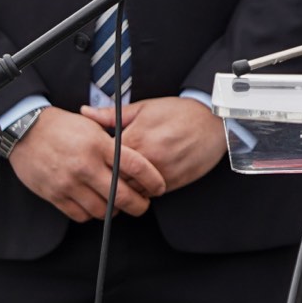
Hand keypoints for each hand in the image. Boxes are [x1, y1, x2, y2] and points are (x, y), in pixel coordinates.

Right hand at [6, 106, 165, 221]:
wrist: (27, 131)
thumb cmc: (63, 127)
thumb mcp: (93, 126)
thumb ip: (114, 143)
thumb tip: (137, 159)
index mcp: (99, 145)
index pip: (135, 166)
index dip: (152, 180)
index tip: (160, 187)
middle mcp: (85, 166)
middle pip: (121, 195)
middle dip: (138, 205)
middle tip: (143, 204)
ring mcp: (69, 183)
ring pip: (102, 210)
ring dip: (114, 211)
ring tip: (118, 205)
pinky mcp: (54, 195)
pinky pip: (80, 215)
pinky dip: (92, 214)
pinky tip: (96, 205)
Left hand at [83, 97, 226, 192]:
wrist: (215, 120)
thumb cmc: (181, 112)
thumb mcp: (145, 107)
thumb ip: (112, 114)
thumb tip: (86, 112)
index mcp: (136, 138)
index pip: (104, 160)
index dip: (96, 163)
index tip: (93, 162)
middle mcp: (148, 158)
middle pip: (115, 180)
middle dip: (107, 180)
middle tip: (101, 178)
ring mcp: (161, 172)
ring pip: (132, 191)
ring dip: (125, 189)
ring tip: (121, 182)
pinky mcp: (174, 182)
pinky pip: (150, 195)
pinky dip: (143, 191)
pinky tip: (140, 183)